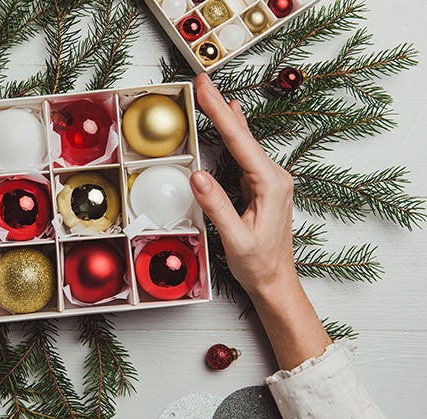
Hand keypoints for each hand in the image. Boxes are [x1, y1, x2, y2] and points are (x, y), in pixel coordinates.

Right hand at [190, 73, 295, 297]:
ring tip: (212, 94)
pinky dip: (234, 134)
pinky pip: (245, 154)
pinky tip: (234, 119)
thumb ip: (217, 206)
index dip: (220, 113)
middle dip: (220, 106)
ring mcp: (269, 181)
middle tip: (203, 81)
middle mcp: (274, 177)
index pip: (240, 142)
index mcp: (271, 185)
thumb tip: (197, 175)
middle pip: (242, 135)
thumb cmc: (259, 265)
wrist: (276, 282)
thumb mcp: (236, 239)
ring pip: (244, 142)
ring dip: (226, 117)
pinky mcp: (262, 186)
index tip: (206, 90)